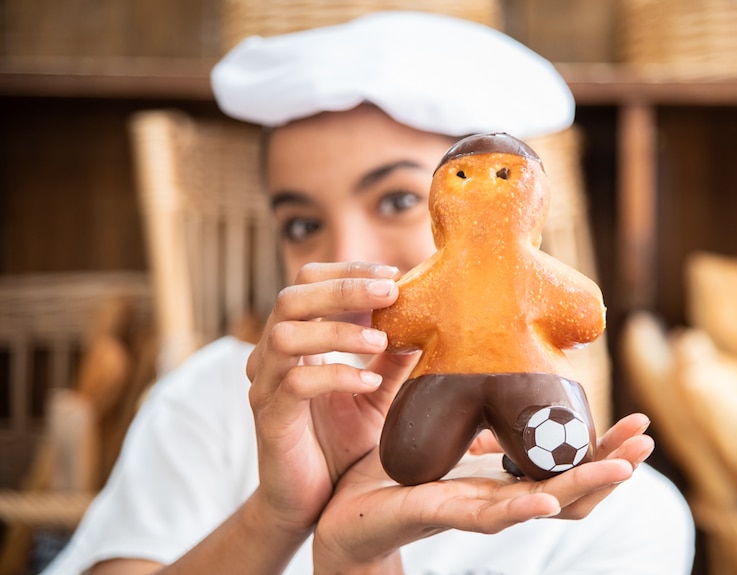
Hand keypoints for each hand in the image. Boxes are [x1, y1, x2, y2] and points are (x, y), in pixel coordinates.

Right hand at [245, 262, 418, 534]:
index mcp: (296, 340)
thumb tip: (428, 323)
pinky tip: (367, 382)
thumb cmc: (340, 445)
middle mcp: (273, 356)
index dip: (347, 272)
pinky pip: (295, 384)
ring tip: (381, 340)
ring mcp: (267, 387)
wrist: (311, 504)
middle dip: (343, 287)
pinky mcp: (270, 420)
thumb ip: (392, 360)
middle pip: (291, 297)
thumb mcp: (375, 395)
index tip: (393, 274)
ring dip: (338, 330)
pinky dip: (335, 375)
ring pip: (286, 335)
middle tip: (391, 291)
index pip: (308, 282)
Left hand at [312, 413, 653, 571]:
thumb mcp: (431, 426)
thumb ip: (458, 403)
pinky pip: (486, 515)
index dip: (600, 446)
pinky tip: (547, 498)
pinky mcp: (437, 513)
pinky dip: (521, 508)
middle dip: (609, 466)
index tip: (636, 421)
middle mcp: (493, 495)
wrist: (338, 512)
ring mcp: (471, 510)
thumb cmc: (386, 475)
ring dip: (583, 487)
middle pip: (565, 486)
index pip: (560, 462)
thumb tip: (483, 363)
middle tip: (646, 442)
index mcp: (495, 474)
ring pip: (539, 503)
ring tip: (620, 470)